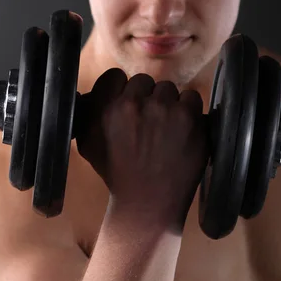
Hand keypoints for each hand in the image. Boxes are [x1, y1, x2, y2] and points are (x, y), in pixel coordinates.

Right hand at [76, 68, 208, 231]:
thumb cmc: (117, 176)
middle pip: (144, 82)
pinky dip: (188, 114)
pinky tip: (180, 134)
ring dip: (168, 106)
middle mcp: (135, 104)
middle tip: (148, 126)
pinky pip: (192, 99)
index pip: (115, 77)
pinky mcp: (190, 118)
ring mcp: (165, 109)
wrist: (147, 203)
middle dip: (146, 100)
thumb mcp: (88, 145)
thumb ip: (89, 113)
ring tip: (165, 133)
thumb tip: (92, 93)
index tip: (128, 110)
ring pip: (169, 90)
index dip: (122, 92)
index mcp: (107, 109)